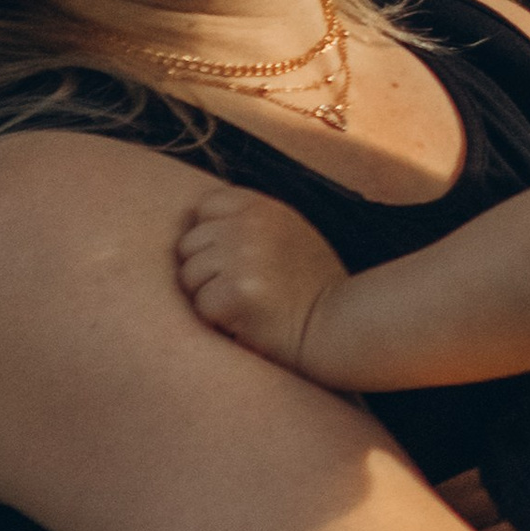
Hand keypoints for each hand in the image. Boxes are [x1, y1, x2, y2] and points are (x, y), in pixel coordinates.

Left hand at [174, 187, 348, 371]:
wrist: (341, 324)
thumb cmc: (313, 286)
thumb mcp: (289, 232)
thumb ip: (249, 221)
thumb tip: (196, 220)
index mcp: (262, 206)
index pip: (204, 208)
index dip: (211, 238)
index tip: (235, 260)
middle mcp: (249, 224)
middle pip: (188, 245)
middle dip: (206, 271)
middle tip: (241, 289)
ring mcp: (242, 256)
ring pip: (189, 276)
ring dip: (210, 297)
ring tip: (247, 305)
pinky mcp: (237, 292)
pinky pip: (201, 305)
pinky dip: (219, 320)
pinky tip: (248, 321)